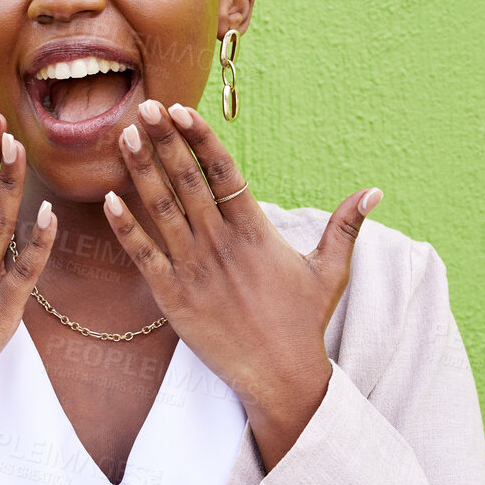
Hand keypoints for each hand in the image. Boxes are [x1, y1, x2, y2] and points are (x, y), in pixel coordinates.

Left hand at [104, 100, 381, 469]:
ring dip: (141, 171)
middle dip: (164, 141)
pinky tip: (109, 199)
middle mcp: (222, 244)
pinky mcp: (173, 298)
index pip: (224, 173)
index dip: (201, 139)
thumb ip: (345, 226)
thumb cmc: (303, 323)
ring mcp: (195, 269)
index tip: (181, 110)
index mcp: (255, 232)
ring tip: (124, 137)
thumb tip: (375, 192)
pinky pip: (144, 256)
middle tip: (144, 107)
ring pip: (162, 210)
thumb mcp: (330, 271)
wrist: (280, 377)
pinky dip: (126, 227)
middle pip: (188, 182)